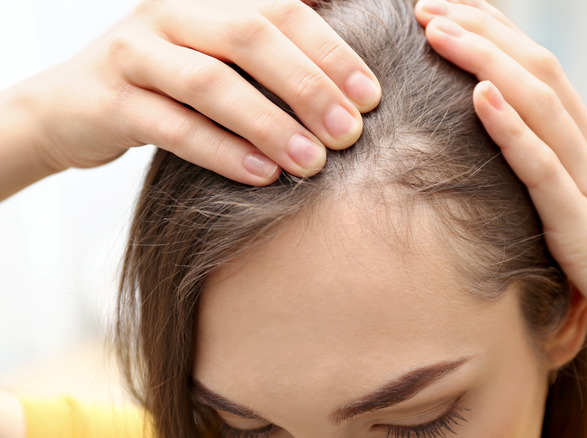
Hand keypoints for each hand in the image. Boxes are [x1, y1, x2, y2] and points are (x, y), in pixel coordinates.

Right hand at [16, 0, 379, 184]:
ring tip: (312, 161)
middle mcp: (170, 15)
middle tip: (349, 133)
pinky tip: (262, 175)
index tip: (371, 97)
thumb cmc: (167, 88)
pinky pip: (172, 126)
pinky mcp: (110, 101)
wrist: (71, 108)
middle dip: (307, 86)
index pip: (281, 9)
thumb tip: (349, 82)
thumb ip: (268, 59)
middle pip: (250, 37)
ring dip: (269, 123)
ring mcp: (134, 54)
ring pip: (210, 82)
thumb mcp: (216, 60)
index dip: (332, 51)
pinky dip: (222, 151)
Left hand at [414, 0, 586, 378]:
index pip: (541, 72)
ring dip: (485, 61)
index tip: (455, 12)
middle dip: (481, 31)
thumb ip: (559, 178)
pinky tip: (479, 97)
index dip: (497, 37)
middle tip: (430, 4)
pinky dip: (510, 129)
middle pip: (535, 70)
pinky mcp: (582, 224)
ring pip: (537, 104)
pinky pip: (542, 168)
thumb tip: (520, 161)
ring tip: (439, 29)